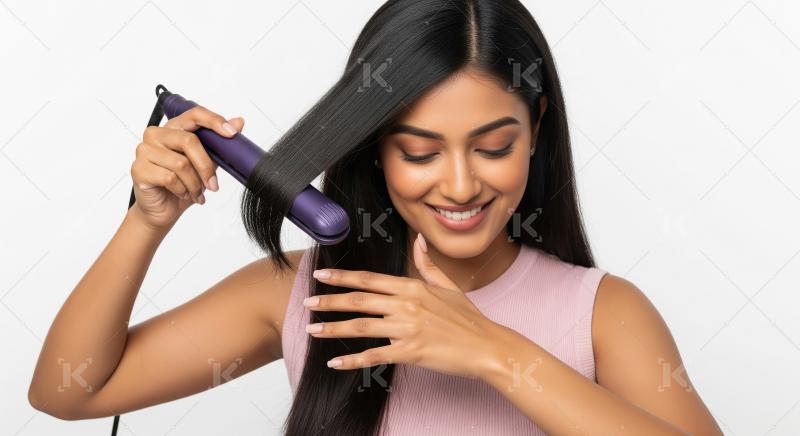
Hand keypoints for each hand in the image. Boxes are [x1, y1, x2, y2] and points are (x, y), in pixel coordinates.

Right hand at [130, 106, 244, 229]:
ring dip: (195, 184)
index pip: (194, 114)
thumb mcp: (206, 163)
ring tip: (196, 193)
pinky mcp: (139, 169)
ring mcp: (144, 150)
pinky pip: (169, 178)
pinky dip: (182, 190)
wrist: (163, 210)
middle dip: (206, 167)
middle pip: (189, 141)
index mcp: (173, 128)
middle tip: (213, 185)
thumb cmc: (182, 185)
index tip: (232, 133)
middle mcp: (156, 134)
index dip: (214, 121)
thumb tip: (239, 121)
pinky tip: (183, 194)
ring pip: (181, 163)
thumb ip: (218, 143)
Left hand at [304, 233, 506, 379]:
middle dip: (328, 301)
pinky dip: (352, 361)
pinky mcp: (410, 352)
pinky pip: (374, 356)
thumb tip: (418, 242)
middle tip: (306, 303)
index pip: (369, 279)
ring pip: (360, 327)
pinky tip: (335, 363)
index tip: (321, 275)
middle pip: (358, 300)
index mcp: (412, 287)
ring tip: (312, 330)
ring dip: (332, 329)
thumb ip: (427, 265)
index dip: (342, 277)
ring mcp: (407, 328)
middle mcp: (406, 304)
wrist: (487, 346)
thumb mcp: (448, 286)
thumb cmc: (468, 318)